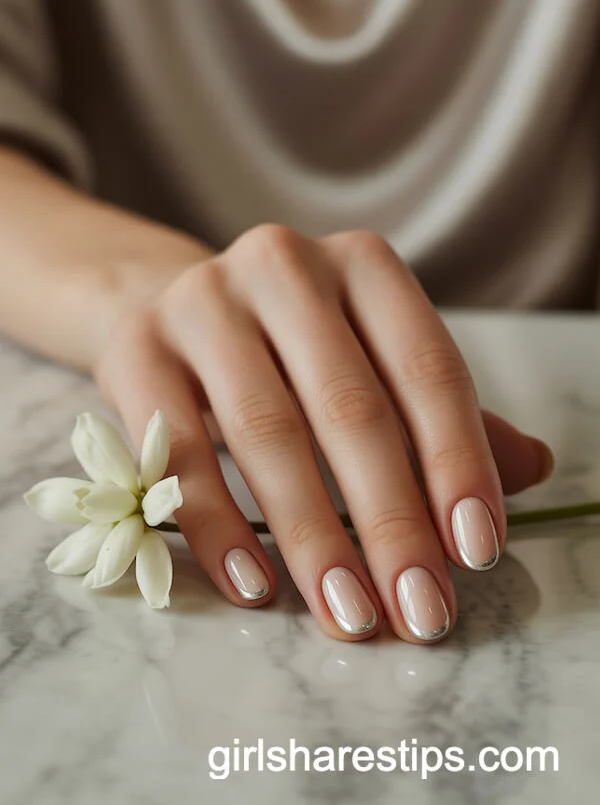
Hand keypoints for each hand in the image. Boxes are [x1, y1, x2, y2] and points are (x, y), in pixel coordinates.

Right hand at [94, 225, 552, 642]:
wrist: (174, 310)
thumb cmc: (295, 350)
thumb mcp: (373, 362)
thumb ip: (443, 415)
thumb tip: (535, 469)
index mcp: (363, 265)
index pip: (427, 368)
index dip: (458, 462)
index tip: (476, 552)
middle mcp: (284, 267)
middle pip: (351, 407)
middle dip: (392, 522)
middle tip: (421, 608)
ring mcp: (203, 302)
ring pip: (267, 432)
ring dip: (315, 537)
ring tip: (350, 614)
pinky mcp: (137, 349)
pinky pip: (175, 449)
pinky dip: (218, 525)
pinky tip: (256, 584)